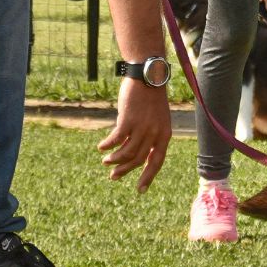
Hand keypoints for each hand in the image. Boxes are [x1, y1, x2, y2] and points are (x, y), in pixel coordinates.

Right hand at [98, 78, 170, 192]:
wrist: (148, 76)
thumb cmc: (151, 97)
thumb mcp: (157, 118)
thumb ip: (150, 135)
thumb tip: (136, 154)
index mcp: (164, 134)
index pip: (157, 162)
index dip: (148, 177)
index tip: (140, 190)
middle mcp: (155, 133)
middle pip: (138, 160)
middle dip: (125, 171)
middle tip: (113, 177)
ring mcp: (142, 127)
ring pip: (126, 153)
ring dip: (114, 160)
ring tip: (105, 161)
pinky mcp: (128, 120)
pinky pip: (116, 140)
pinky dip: (108, 146)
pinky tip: (101, 147)